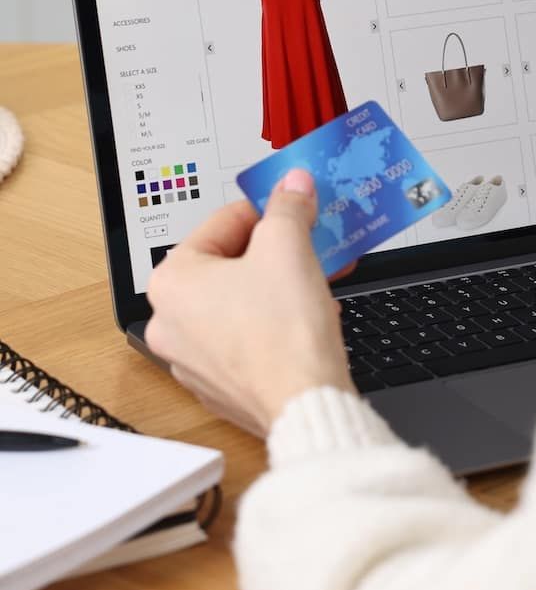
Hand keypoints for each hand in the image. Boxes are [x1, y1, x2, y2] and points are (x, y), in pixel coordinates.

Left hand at [145, 170, 355, 434]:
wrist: (305, 403)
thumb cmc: (285, 334)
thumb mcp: (289, 248)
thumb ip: (289, 208)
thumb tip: (293, 185)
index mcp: (171, 282)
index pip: (223, 224)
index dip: (269, 213)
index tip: (295, 211)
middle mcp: (169, 322)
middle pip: (229, 266)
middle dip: (275, 256)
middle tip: (309, 249)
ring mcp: (192, 360)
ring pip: (238, 306)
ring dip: (276, 291)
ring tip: (312, 288)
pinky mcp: (220, 386)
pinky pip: (245, 342)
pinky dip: (273, 329)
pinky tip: (303, 326)